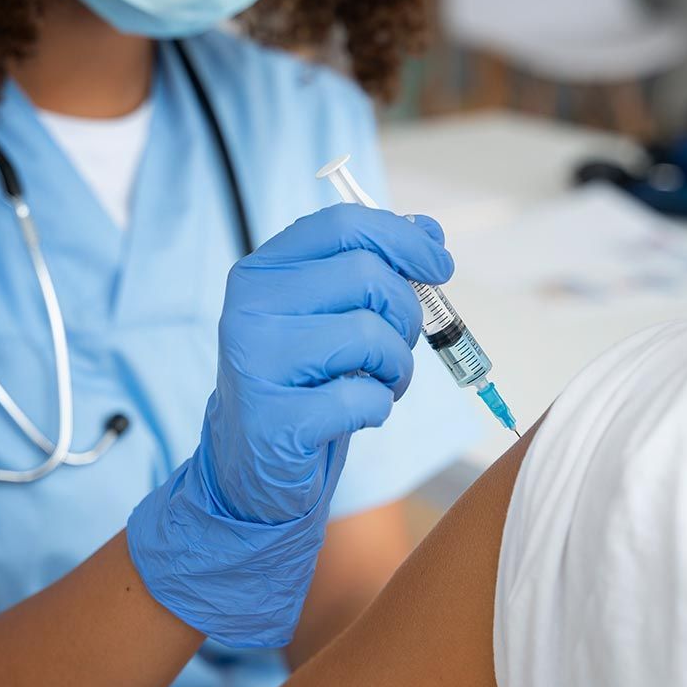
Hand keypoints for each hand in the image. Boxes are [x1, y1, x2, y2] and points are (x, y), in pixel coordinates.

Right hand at [127, 204, 452, 646]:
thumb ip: (372, 267)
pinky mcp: (275, 419)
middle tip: (400, 344)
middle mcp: (249, 307)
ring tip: (381, 382)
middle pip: (366, 276)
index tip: (437, 265)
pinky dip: (377, 407)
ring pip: (370, 336)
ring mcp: (255, 363)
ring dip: (397, 365)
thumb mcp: (327, 314)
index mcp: (262, 271)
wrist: (251, 462)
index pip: (343, 225)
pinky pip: (363, 397)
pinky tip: (355, 413)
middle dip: (405, 313)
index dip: (404, 239)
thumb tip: (430, 232)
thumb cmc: (301, 378)